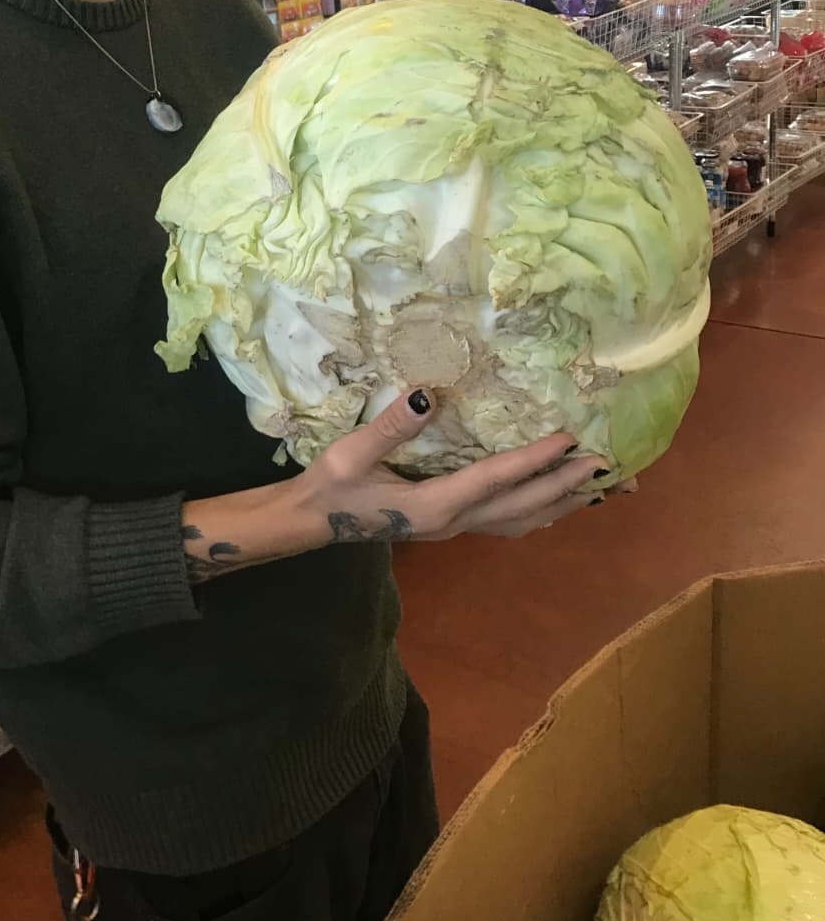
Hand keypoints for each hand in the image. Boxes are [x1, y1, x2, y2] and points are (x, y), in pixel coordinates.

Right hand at [298, 389, 607, 543]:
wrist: (312, 522)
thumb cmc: (331, 487)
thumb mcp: (350, 454)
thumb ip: (389, 427)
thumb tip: (425, 392)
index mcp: (433, 505)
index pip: (496, 479)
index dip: (535, 459)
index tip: (570, 439)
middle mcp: (453, 522)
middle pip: (523, 506)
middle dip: (566, 485)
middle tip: (608, 464)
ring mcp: (454, 528)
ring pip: (522, 521)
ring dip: (562, 503)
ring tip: (599, 488)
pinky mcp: (450, 524)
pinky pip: (508, 522)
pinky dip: (541, 510)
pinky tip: (555, 503)